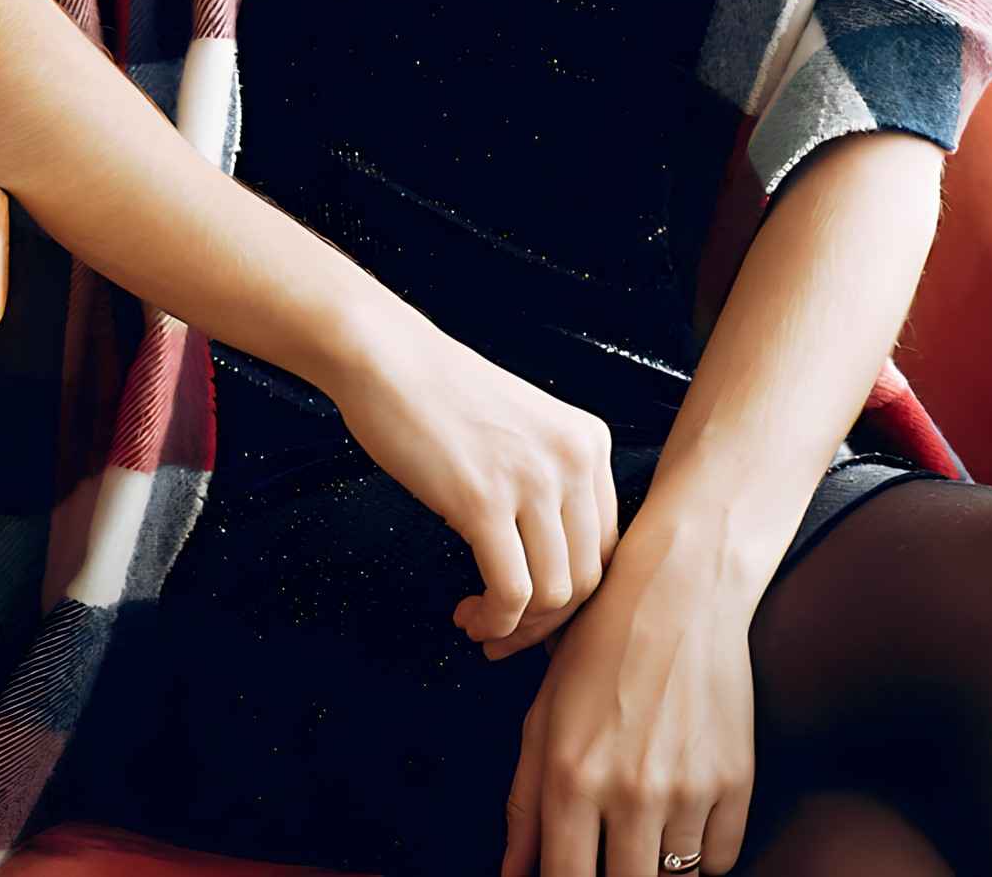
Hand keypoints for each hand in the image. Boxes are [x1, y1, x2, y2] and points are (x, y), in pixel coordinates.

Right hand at [326, 308, 624, 658]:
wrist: (382, 356)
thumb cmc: (435, 393)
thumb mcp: (520, 429)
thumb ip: (548, 481)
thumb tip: (548, 564)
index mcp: (588, 442)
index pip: (609, 545)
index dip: (576, 593)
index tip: (538, 613)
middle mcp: (574, 460)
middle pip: (590, 575)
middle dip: (549, 621)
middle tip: (507, 634)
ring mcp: (532, 480)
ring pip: (556, 591)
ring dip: (519, 626)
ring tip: (481, 627)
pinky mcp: (483, 500)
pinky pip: (512, 589)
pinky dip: (496, 619)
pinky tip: (470, 617)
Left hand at [501, 539, 759, 876]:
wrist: (676, 600)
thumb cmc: (595, 655)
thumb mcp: (542, 721)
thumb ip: (524, 806)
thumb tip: (513, 875)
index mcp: (569, 779)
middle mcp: (629, 792)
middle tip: (610, 856)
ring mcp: (688, 792)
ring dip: (656, 869)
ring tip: (641, 837)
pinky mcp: (736, 784)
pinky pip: (721, 860)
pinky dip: (702, 854)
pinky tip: (680, 820)